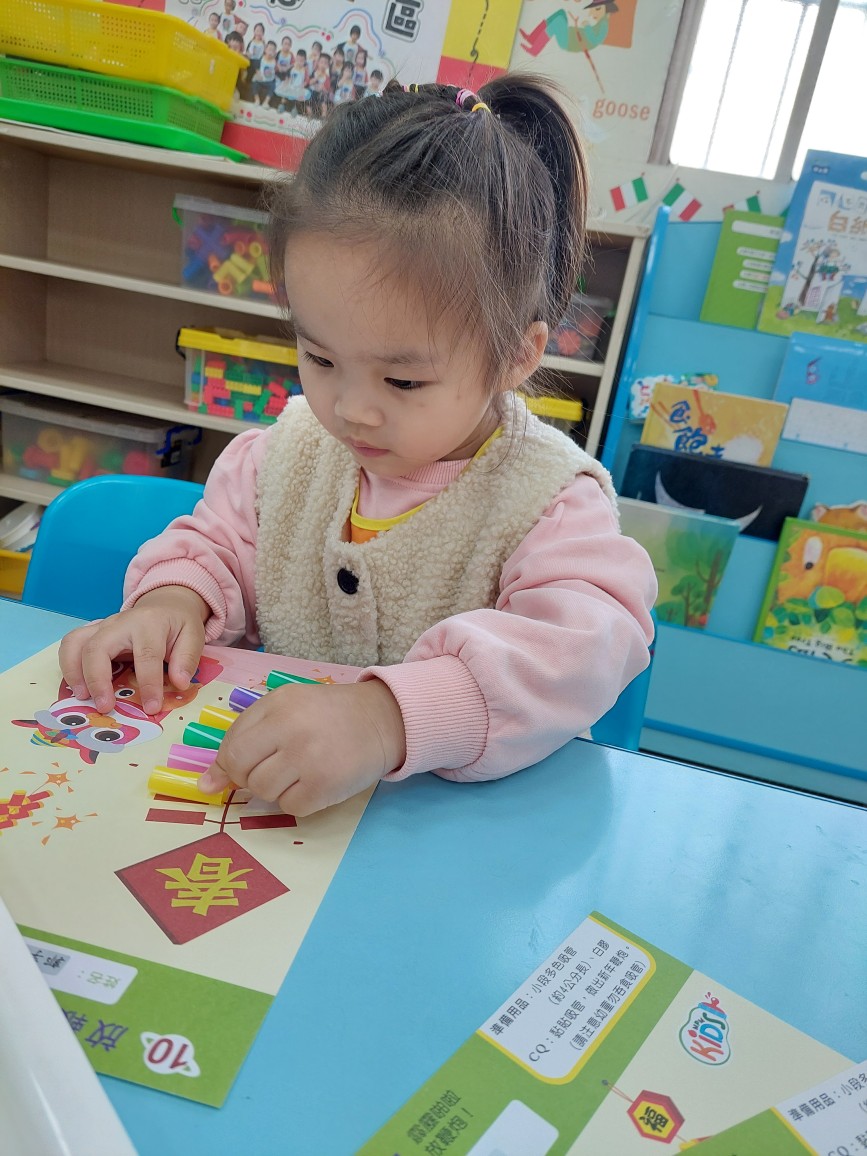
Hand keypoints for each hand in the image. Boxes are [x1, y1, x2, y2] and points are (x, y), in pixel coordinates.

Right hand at [59, 587, 208, 714]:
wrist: (164, 605)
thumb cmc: (177, 624)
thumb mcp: (193, 636)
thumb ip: (187, 659)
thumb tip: (179, 683)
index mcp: (149, 623)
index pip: (146, 655)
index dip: (148, 684)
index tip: (151, 708)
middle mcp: (120, 622)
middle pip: (98, 647)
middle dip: (97, 679)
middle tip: (104, 707)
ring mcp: (102, 627)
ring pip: (75, 643)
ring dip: (73, 672)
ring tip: (82, 697)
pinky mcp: (92, 633)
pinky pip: (70, 645)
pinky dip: (68, 667)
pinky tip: (78, 687)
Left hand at [199, 679, 406, 815]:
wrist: (382, 720)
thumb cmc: (328, 714)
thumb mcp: (286, 709)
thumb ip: (245, 737)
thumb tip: (206, 785)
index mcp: (277, 706)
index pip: (232, 747)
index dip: (230, 764)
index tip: (241, 768)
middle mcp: (291, 730)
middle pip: (243, 772)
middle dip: (251, 777)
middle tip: (276, 767)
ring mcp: (309, 759)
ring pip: (264, 792)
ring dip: (276, 789)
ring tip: (299, 771)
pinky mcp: (326, 785)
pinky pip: (291, 807)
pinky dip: (299, 800)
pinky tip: (315, 782)